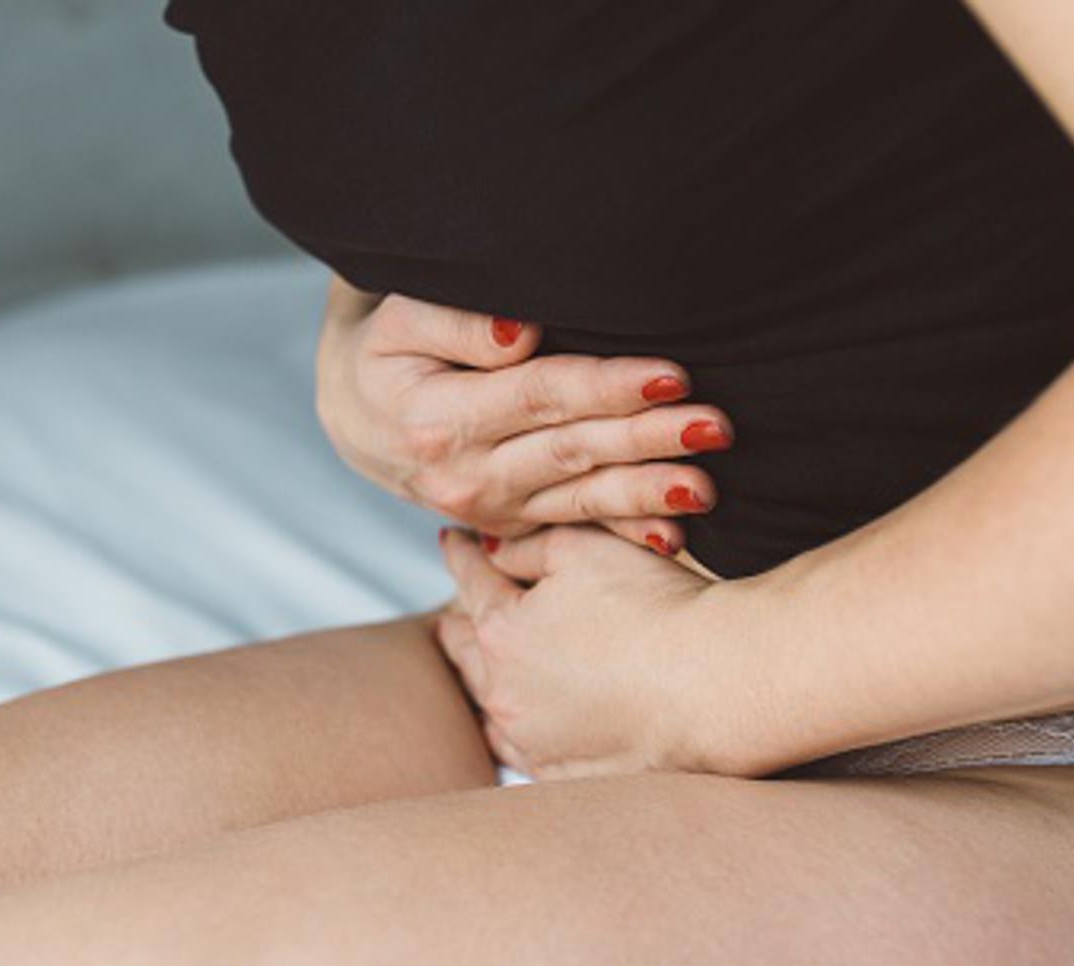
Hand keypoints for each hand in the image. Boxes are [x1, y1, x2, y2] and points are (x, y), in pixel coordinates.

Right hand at [316, 275, 732, 551]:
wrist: (358, 418)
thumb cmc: (390, 352)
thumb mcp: (399, 320)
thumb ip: (455, 322)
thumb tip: (519, 332)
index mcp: (439, 419)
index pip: (540, 396)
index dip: (606, 386)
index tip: (670, 373)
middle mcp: (464, 475)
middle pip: (572, 451)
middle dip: (647, 440)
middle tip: (715, 427)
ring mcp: (490, 508)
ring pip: (581, 498)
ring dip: (647, 493)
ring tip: (708, 487)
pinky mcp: (510, 524)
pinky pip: (575, 529)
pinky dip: (624, 533)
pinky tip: (673, 537)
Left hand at [435, 525, 750, 779]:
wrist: (718, 684)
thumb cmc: (657, 608)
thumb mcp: (583, 550)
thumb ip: (528, 549)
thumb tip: (495, 554)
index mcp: (501, 631)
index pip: (470, 581)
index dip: (462, 556)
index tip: (454, 543)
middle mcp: (504, 692)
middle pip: (466, 650)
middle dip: (459, 625)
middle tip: (451, 614)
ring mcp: (533, 741)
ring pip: (489, 707)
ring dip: (484, 682)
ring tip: (480, 669)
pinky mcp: (565, 776)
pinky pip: (522, 752)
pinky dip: (515, 732)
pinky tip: (519, 725)